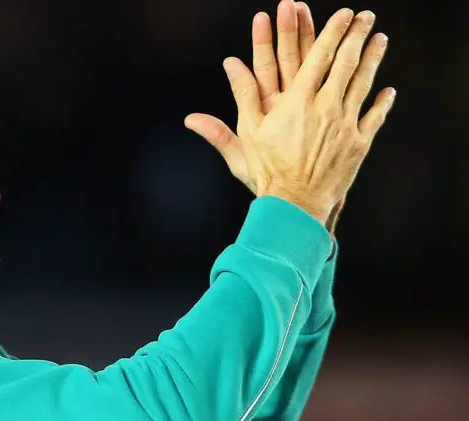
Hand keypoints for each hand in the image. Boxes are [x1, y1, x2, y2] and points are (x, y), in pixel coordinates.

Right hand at [187, 5, 394, 223]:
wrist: (295, 203)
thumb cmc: (269, 171)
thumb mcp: (248, 132)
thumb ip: (241, 95)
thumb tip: (230, 65)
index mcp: (297, 101)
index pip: (318, 57)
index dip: (331, 32)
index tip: (341, 15)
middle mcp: (325, 107)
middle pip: (345, 63)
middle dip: (356, 36)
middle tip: (365, 17)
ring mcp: (345, 124)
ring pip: (363, 83)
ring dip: (373, 59)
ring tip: (379, 40)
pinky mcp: (358, 143)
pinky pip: (375, 117)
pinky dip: (383, 102)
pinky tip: (387, 91)